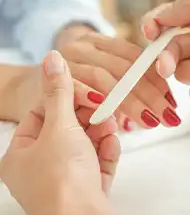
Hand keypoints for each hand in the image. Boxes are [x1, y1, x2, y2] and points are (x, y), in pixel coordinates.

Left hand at [0, 51, 118, 214]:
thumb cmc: (62, 181)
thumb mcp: (60, 127)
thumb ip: (60, 91)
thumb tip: (52, 59)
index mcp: (22, 153)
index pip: (43, 113)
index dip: (65, 100)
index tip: (85, 91)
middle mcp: (42, 166)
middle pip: (69, 127)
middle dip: (89, 117)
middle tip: (102, 109)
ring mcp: (66, 177)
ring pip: (87, 142)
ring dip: (101, 132)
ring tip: (109, 128)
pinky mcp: (88, 186)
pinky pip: (98, 159)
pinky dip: (106, 150)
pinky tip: (111, 146)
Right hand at [57, 25, 180, 129]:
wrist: (32, 82)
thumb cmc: (77, 82)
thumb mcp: (102, 76)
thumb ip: (126, 87)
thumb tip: (157, 110)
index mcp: (103, 42)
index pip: (136, 58)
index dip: (157, 79)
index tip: (172, 100)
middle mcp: (87, 46)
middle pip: (125, 68)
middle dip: (151, 94)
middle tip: (168, 116)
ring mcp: (69, 58)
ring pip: (106, 77)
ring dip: (131, 102)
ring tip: (150, 121)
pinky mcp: (52, 75)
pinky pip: (77, 86)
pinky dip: (97, 101)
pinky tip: (114, 118)